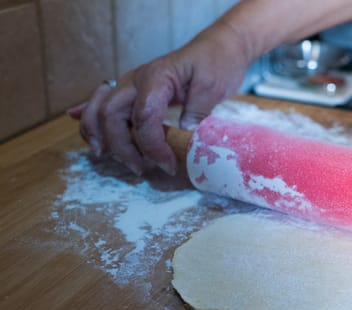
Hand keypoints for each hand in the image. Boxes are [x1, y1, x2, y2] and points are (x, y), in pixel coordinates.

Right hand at [68, 22, 250, 174]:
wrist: (218, 48)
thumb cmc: (217, 64)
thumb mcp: (214, 85)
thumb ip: (198, 107)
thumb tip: (184, 129)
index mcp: (156, 77)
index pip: (142, 117)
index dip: (152, 146)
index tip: (168, 165)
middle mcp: (135, 80)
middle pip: (110, 115)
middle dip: (120, 147)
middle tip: (141, 169)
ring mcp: (130, 85)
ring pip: (98, 109)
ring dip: (100, 136)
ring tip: (112, 158)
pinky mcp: (133, 92)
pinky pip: (102, 104)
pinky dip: (90, 119)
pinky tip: (84, 131)